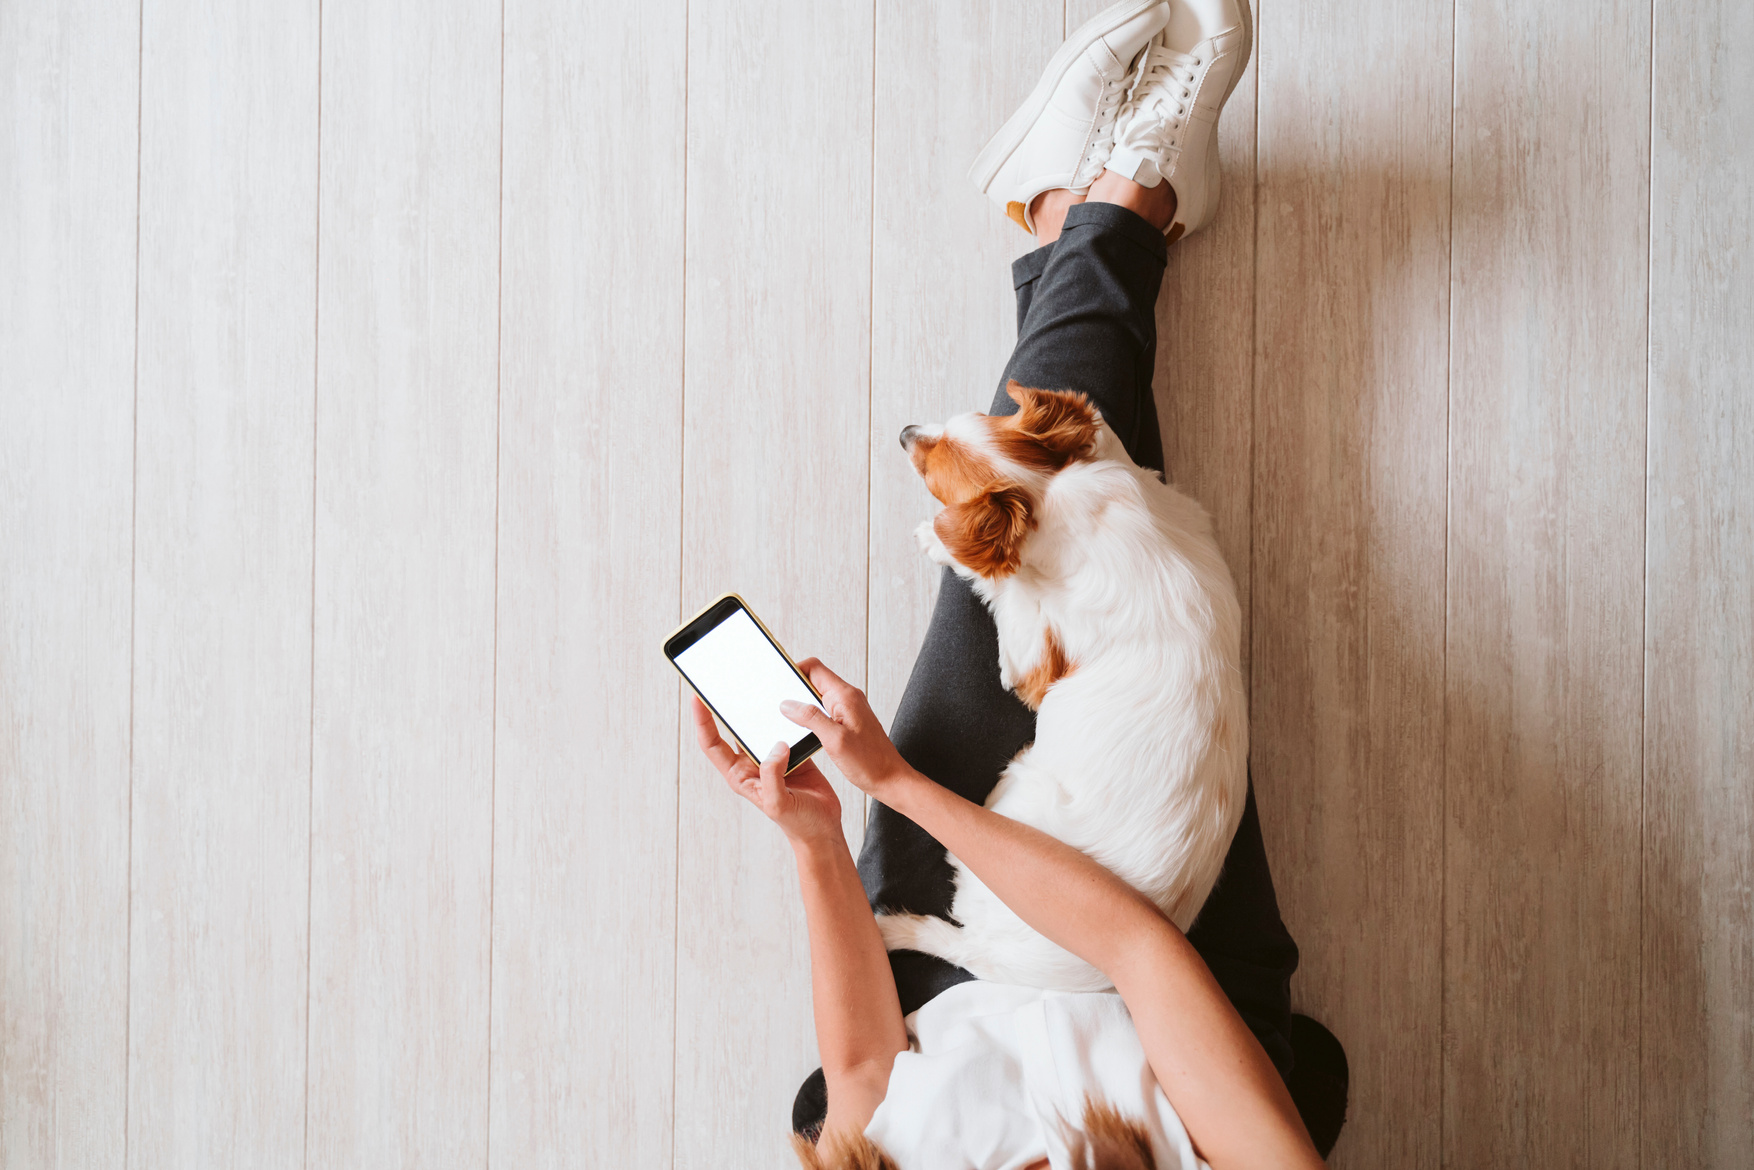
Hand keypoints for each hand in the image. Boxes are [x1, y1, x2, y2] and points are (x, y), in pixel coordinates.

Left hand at [691, 696, 843, 846]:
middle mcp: (752, 764)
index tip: (697, 698)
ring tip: (756, 685)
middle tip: (724, 682)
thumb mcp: (778, 803)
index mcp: (740, 775)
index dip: (703, 721)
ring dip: (758, 709)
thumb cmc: (797, 823)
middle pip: (732, 730)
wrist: (823, 828)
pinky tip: (789, 702)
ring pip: (758, 727)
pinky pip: (784, 729)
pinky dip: (785, 716)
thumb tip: (776, 746)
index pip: (712, 744)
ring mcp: (771, 757)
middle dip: (727, 707)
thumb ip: (772, 775)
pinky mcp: (792, 753)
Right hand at [781, 659, 914, 799]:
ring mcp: (848, 710)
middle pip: (814, 681)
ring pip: (818, 697)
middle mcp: (848, 698)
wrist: (889, 779)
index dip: (794, 671)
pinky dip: (812, 717)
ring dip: (803, 706)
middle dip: (795, 690)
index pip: (814, 668)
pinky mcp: (847, 722)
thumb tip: (788, 704)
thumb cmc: (869, 762)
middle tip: (781, 705)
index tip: (779, 683)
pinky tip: (805, 731)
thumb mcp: (835, 740)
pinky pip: (824, 711)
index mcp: (845, 696)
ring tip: (791, 720)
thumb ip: (810, 718)